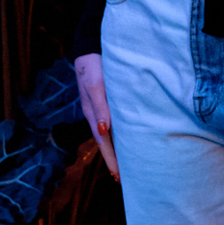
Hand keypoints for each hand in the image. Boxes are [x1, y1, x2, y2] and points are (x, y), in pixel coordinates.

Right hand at [74, 53, 118, 179]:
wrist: (92, 44)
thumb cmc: (94, 64)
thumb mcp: (95, 85)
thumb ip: (100, 107)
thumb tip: (104, 131)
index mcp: (92, 113)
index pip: (104, 142)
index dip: (111, 159)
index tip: (118, 177)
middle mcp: (98, 114)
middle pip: (108, 142)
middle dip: (115, 160)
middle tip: (125, 179)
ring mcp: (103, 107)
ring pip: (113, 133)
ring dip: (120, 149)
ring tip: (130, 165)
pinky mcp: (110, 99)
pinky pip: (117, 122)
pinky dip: (122, 134)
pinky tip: (131, 138)